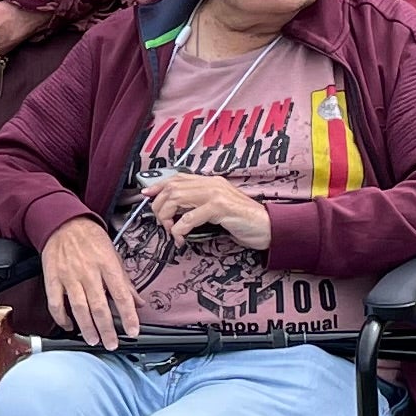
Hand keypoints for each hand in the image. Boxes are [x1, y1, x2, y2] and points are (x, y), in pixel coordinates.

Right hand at [38, 217, 139, 350]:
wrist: (63, 222)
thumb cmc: (90, 238)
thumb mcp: (114, 255)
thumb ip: (126, 281)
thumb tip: (139, 302)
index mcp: (107, 265)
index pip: (121, 295)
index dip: (128, 316)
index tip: (133, 331)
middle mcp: (89, 271)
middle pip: (100, 306)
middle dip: (107, 329)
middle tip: (112, 343)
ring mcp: (69, 276)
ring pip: (79, 308)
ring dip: (87, 327)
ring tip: (93, 340)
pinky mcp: (53, 278)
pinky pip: (56, 303)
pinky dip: (61, 318)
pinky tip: (68, 326)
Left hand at [144, 172, 271, 248]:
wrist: (269, 227)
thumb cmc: (244, 221)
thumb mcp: (220, 209)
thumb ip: (201, 205)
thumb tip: (177, 212)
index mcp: (211, 182)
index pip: (178, 178)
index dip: (158, 185)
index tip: (146, 194)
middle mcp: (212, 184)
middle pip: (172, 188)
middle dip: (159, 206)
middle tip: (162, 223)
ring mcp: (216, 194)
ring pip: (177, 198)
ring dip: (167, 217)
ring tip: (172, 231)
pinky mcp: (221, 208)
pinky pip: (190, 216)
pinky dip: (180, 229)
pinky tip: (182, 237)